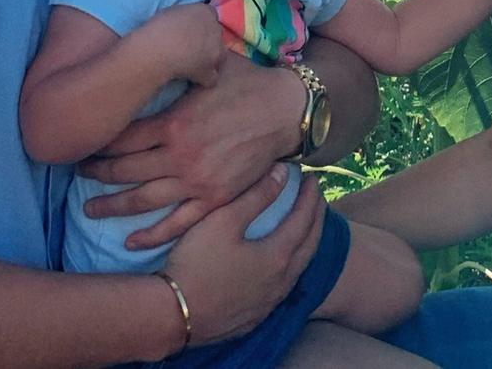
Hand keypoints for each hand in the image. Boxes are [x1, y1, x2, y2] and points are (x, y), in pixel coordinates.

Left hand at [81, 55, 298, 248]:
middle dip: (95, 173)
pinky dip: (152, 235)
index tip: (83, 140)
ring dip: (112, 206)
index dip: (98, 141)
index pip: (122, 138)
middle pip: (124, 171)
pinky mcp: (214, 199)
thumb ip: (180, 63)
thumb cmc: (247, 82)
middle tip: (77, 171)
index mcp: (173, 123)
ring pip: (143, 200)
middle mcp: (180, 156)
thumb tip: (154, 42)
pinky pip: (177, 222)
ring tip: (89, 210)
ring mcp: (197, 181)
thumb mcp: (209, 65)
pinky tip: (131, 241)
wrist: (286, 111)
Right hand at [143, 3, 227, 87]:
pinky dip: (204, 80)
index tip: (192, 29)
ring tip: (194, 64)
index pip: (210, 15)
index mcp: (205, 12)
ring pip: (220, 56)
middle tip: (192, 46)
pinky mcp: (209, 71)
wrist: (158, 49)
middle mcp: (216, 29)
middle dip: (208, 40)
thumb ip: (186, 15)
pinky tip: (195, 80)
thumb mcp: (173, 12)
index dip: (201, 24)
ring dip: (211, 59)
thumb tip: (186, 22)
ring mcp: (215, 51)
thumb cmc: (159, 27)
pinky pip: (212, 78)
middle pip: (217, 34)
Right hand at [164, 166, 323, 345]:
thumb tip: (284, 173)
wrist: (173, 316)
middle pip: (310, 245)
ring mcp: (268, 304)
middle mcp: (281, 283)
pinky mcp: (253, 319)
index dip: (310, 197)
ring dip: (306, 244)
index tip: (313, 178)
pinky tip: (280, 265)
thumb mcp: (224, 220)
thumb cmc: (197, 263)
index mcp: (278, 256)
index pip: (304, 220)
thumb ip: (256, 195)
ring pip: (298, 270)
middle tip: (318, 198)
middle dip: (316, 218)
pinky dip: (289, 268)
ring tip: (305, 227)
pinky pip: (282, 288)